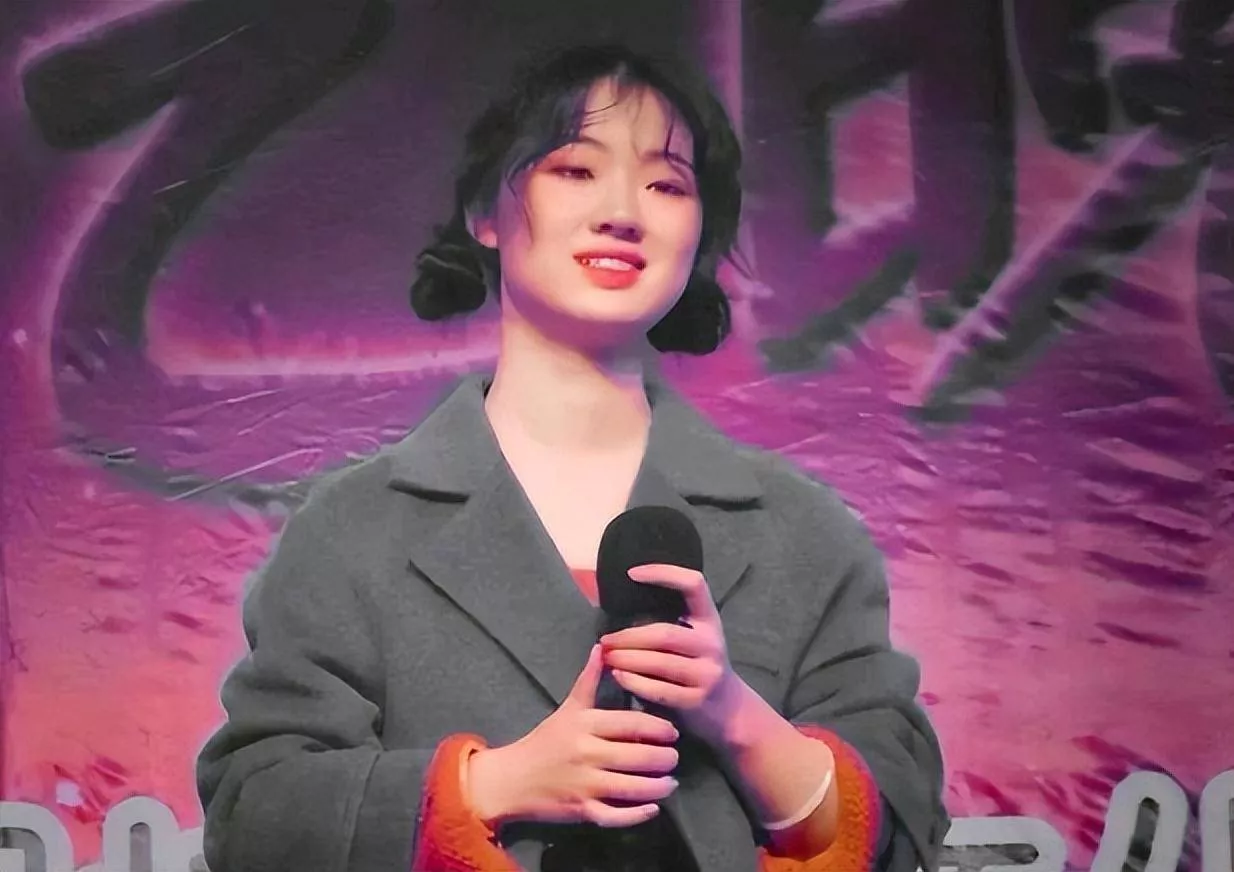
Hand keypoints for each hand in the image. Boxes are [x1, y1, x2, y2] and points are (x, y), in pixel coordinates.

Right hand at [466, 644, 679, 828]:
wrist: (512, 779)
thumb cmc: (544, 741)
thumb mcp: (568, 708)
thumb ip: (588, 681)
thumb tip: (602, 648)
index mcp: (585, 724)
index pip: (632, 724)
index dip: (658, 728)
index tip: (672, 732)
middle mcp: (586, 753)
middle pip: (638, 756)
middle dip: (664, 758)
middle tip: (674, 757)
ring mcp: (585, 785)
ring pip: (632, 787)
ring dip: (658, 786)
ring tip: (670, 782)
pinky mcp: (582, 811)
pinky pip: (616, 815)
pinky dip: (638, 814)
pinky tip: (653, 807)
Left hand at [599, 564, 742, 743]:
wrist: (730, 711)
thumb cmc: (700, 667)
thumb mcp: (696, 639)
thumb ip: (671, 622)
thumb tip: (623, 602)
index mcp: (709, 621)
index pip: (694, 584)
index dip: (664, 573)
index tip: (632, 573)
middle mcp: (711, 644)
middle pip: (664, 634)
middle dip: (629, 636)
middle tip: (605, 640)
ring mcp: (707, 673)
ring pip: (659, 662)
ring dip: (627, 659)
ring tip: (606, 657)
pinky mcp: (696, 701)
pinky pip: (659, 690)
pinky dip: (634, 683)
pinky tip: (619, 676)